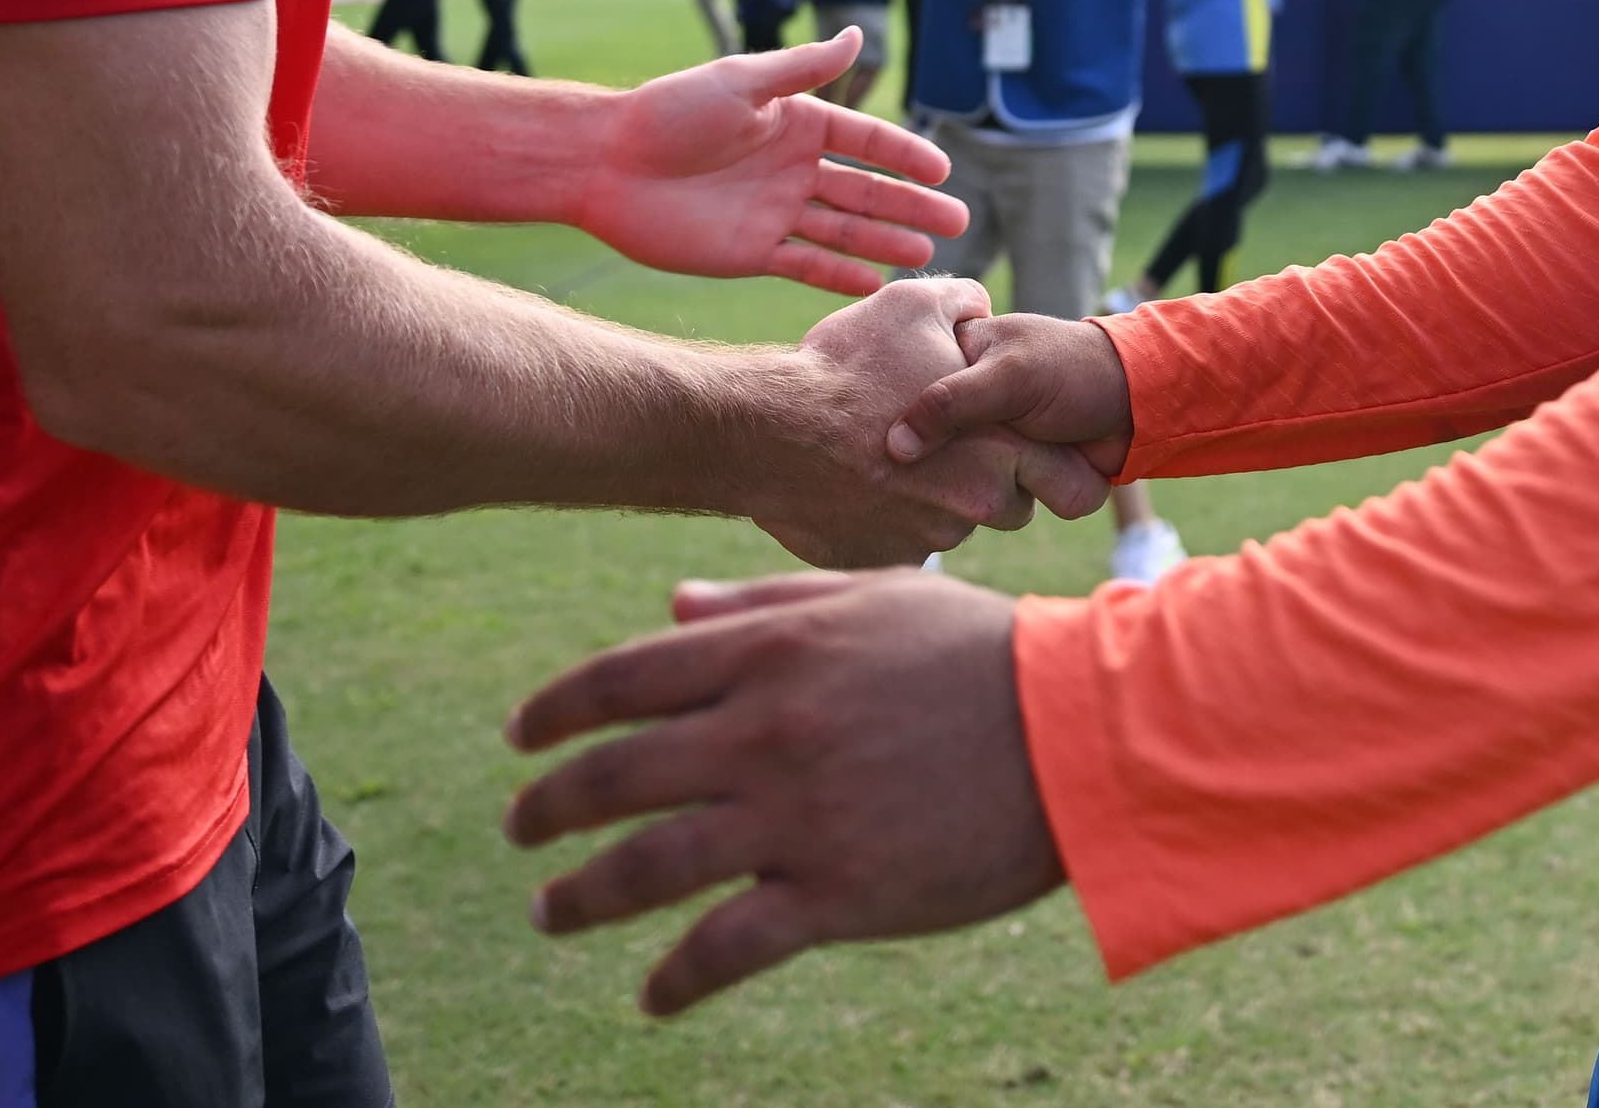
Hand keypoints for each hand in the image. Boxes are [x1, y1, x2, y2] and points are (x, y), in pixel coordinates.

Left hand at [504, 570, 1059, 1014]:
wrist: (1078, 732)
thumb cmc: (981, 653)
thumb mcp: (872, 601)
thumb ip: (764, 605)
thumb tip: (674, 605)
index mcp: (771, 652)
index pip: (626, 677)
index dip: (557, 709)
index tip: (520, 737)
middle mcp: (766, 731)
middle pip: (616, 774)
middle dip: (550, 806)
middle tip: (520, 828)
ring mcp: (796, 816)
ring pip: (649, 865)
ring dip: (582, 895)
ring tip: (549, 912)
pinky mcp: (837, 893)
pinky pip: (727, 945)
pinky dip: (676, 977)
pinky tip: (651, 997)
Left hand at [580, 34, 970, 293]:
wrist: (604, 164)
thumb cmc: (668, 111)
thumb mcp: (741, 82)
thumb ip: (803, 68)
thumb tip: (859, 35)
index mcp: (794, 122)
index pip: (864, 140)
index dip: (904, 155)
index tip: (942, 170)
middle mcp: (791, 168)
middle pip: (865, 190)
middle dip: (911, 205)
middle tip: (958, 219)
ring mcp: (774, 212)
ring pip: (844, 229)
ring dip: (886, 241)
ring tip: (927, 253)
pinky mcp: (750, 253)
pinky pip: (806, 265)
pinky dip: (840, 275)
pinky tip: (875, 282)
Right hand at [760, 281, 1111, 565]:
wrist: (767, 432)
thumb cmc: (846, 367)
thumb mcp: (912, 307)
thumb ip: (963, 304)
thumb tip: (978, 306)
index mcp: (1000, 450)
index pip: (1077, 490)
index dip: (1066, 472)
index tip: (1042, 456)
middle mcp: (973, 507)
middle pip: (1011, 508)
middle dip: (991, 481)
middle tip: (950, 444)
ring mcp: (926, 541)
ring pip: (952, 524)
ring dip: (935, 498)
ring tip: (889, 454)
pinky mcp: (883, 561)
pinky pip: (902, 542)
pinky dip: (889, 518)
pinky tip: (858, 481)